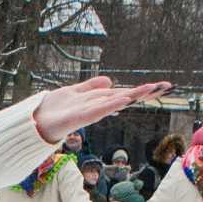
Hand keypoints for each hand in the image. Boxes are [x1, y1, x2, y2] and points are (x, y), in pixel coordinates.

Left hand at [33, 77, 172, 141]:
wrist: (34, 121)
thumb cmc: (54, 109)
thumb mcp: (75, 91)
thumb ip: (91, 86)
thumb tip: (109, 80)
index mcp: (98, 101)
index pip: (124, 92)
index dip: (142, 89)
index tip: (162, 85)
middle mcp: (97, 106)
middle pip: (125, 96)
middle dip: (145, 92)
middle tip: (168, 86)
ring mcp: (90, 112)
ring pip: (115, 101)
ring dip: (133, 95)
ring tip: (152, 89)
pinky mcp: (79, 117)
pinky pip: (98, 109)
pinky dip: (111, 104)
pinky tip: (124, 99)